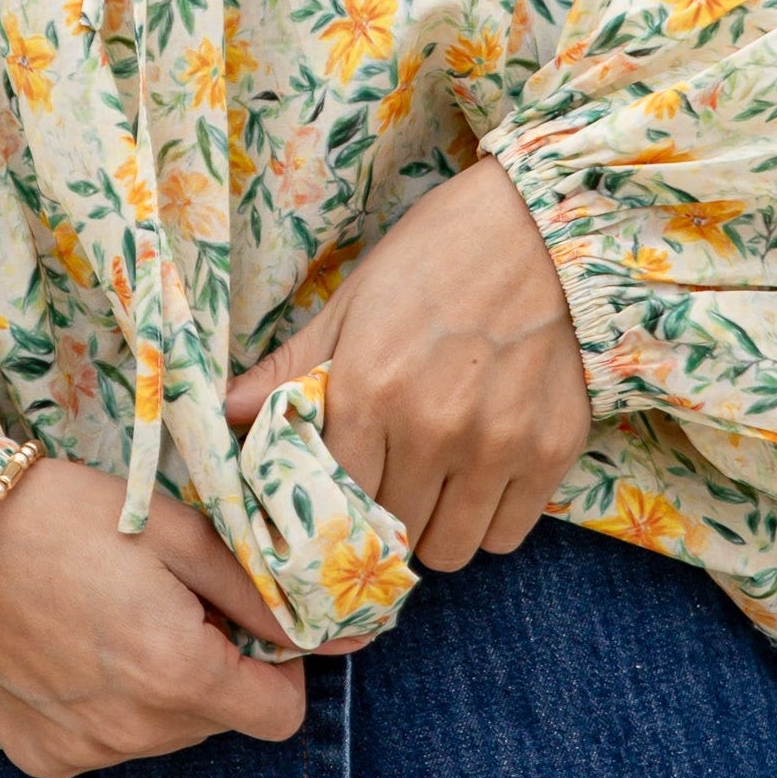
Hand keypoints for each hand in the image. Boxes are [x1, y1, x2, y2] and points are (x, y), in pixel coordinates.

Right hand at [0, 454, 310, 777]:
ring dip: (160, 688)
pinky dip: (106, 705)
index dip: (275, 667)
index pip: (281, 716)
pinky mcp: (43, 759)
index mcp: (179, 673)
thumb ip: (257, 594)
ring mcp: (85, 753)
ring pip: (166, 734)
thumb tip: (334, 636)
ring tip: (110, 619)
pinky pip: (108, 743)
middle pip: (220, 721)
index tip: (237, 621)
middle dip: (213, 668)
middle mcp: (136, 731)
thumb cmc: (66, 516)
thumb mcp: (177, 532)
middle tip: (163, 602)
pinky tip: (70, 650)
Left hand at [223, 158, 590, 570]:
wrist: (543, 228)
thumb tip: (224, 410)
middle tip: (391, 481)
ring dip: (435, 528)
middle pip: (392, 534)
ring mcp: (497, 446)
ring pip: (451, 550)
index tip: (342, 490)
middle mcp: (432, 428)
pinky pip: (507, 534)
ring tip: (436, 484)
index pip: (335, 499)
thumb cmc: (438, 257)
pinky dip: (490, 519)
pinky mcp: (552, 452)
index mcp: (370, 388)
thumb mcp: (353, 302)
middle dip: (384, 516)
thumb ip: (293, 366)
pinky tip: (482, 476)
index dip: (335, 501)